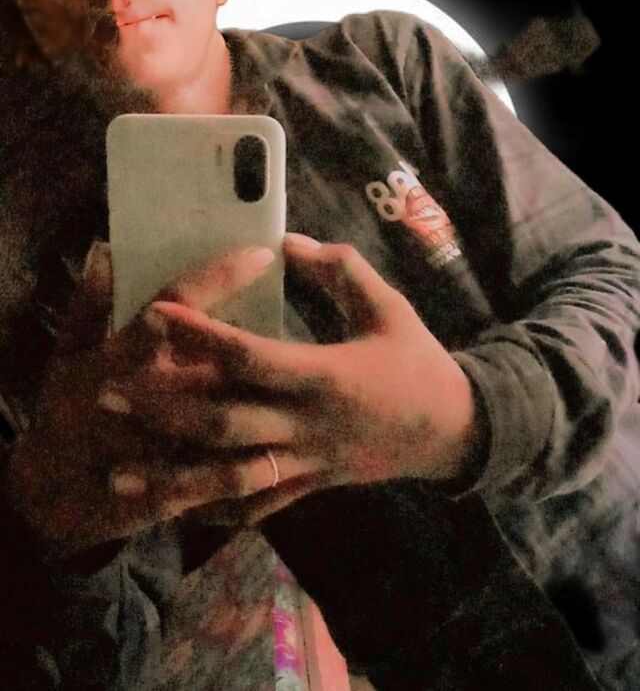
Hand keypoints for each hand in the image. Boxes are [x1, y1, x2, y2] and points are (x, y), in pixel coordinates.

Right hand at [3, 240, 316, 560]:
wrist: (51, 497)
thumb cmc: (60, 415)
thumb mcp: (65, 356)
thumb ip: (88, 304)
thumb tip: (106, 250)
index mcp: (115, 360)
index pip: (172, 306)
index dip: (218, 278)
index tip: (262, 255)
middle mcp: (142, 400)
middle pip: (210, 365)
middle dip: (262, 343)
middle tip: (306, 315)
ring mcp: (159, 451)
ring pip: (226, 421)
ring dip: (268, 398)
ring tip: (312, 377)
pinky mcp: (174, 491)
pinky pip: (226, 479)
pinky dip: (261, 460)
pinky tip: (296, 441)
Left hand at [116, 233, 479, 527]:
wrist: (450, 430)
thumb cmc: (416, 361)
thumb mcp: (388, 306)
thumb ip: (340, 269)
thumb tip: (289, 240)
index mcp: (326, 375)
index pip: (250, 356)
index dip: (200, 334)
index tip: (155, 312)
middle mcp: (307, 424)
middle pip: (223, 423)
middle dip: (163, 411)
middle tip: (107, 395)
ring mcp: (305, 462)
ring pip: (229, 477)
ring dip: (172, 477)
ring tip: (119, 474)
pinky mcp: (308, 484)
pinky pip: (256, 505)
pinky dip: (214, 510)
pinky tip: (174, 510)